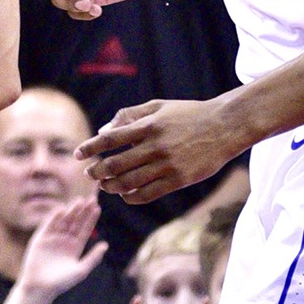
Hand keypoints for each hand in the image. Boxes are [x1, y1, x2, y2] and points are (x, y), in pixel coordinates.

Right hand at [18, 196, 107, 298]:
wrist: (40, 287)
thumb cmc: (62, 282)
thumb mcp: (81, 270)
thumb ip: (93, 257)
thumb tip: (106, 244)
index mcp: (75, 247)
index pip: (85, 229)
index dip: (91, 218)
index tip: (97, 207)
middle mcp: (64, 240)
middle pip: (75, 222)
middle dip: (83, 211)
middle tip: (91, 198)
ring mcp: (52, 238)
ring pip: (63, 221)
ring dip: (71, 211)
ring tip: (79, 201)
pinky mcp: (40, 239)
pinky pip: (48, 225)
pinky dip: (54, 217)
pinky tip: (62, 209)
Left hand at [75, 98, 236, 203]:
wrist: (225, 126)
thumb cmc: (188, 114)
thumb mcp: (158, 106)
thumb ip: (128, 116)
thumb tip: (102, 131)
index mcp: (148, 126)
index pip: (110, 140)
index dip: (90, 148)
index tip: (77, 154)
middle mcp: (156, 146)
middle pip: (116, 164)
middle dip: (97, 171)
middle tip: (89, 173)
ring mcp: (168, 165)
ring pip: (129, 182)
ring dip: (111, 185)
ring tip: (104, 185)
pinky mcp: (179, 180)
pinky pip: (148, 194)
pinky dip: (131, 196)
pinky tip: (124, 194)